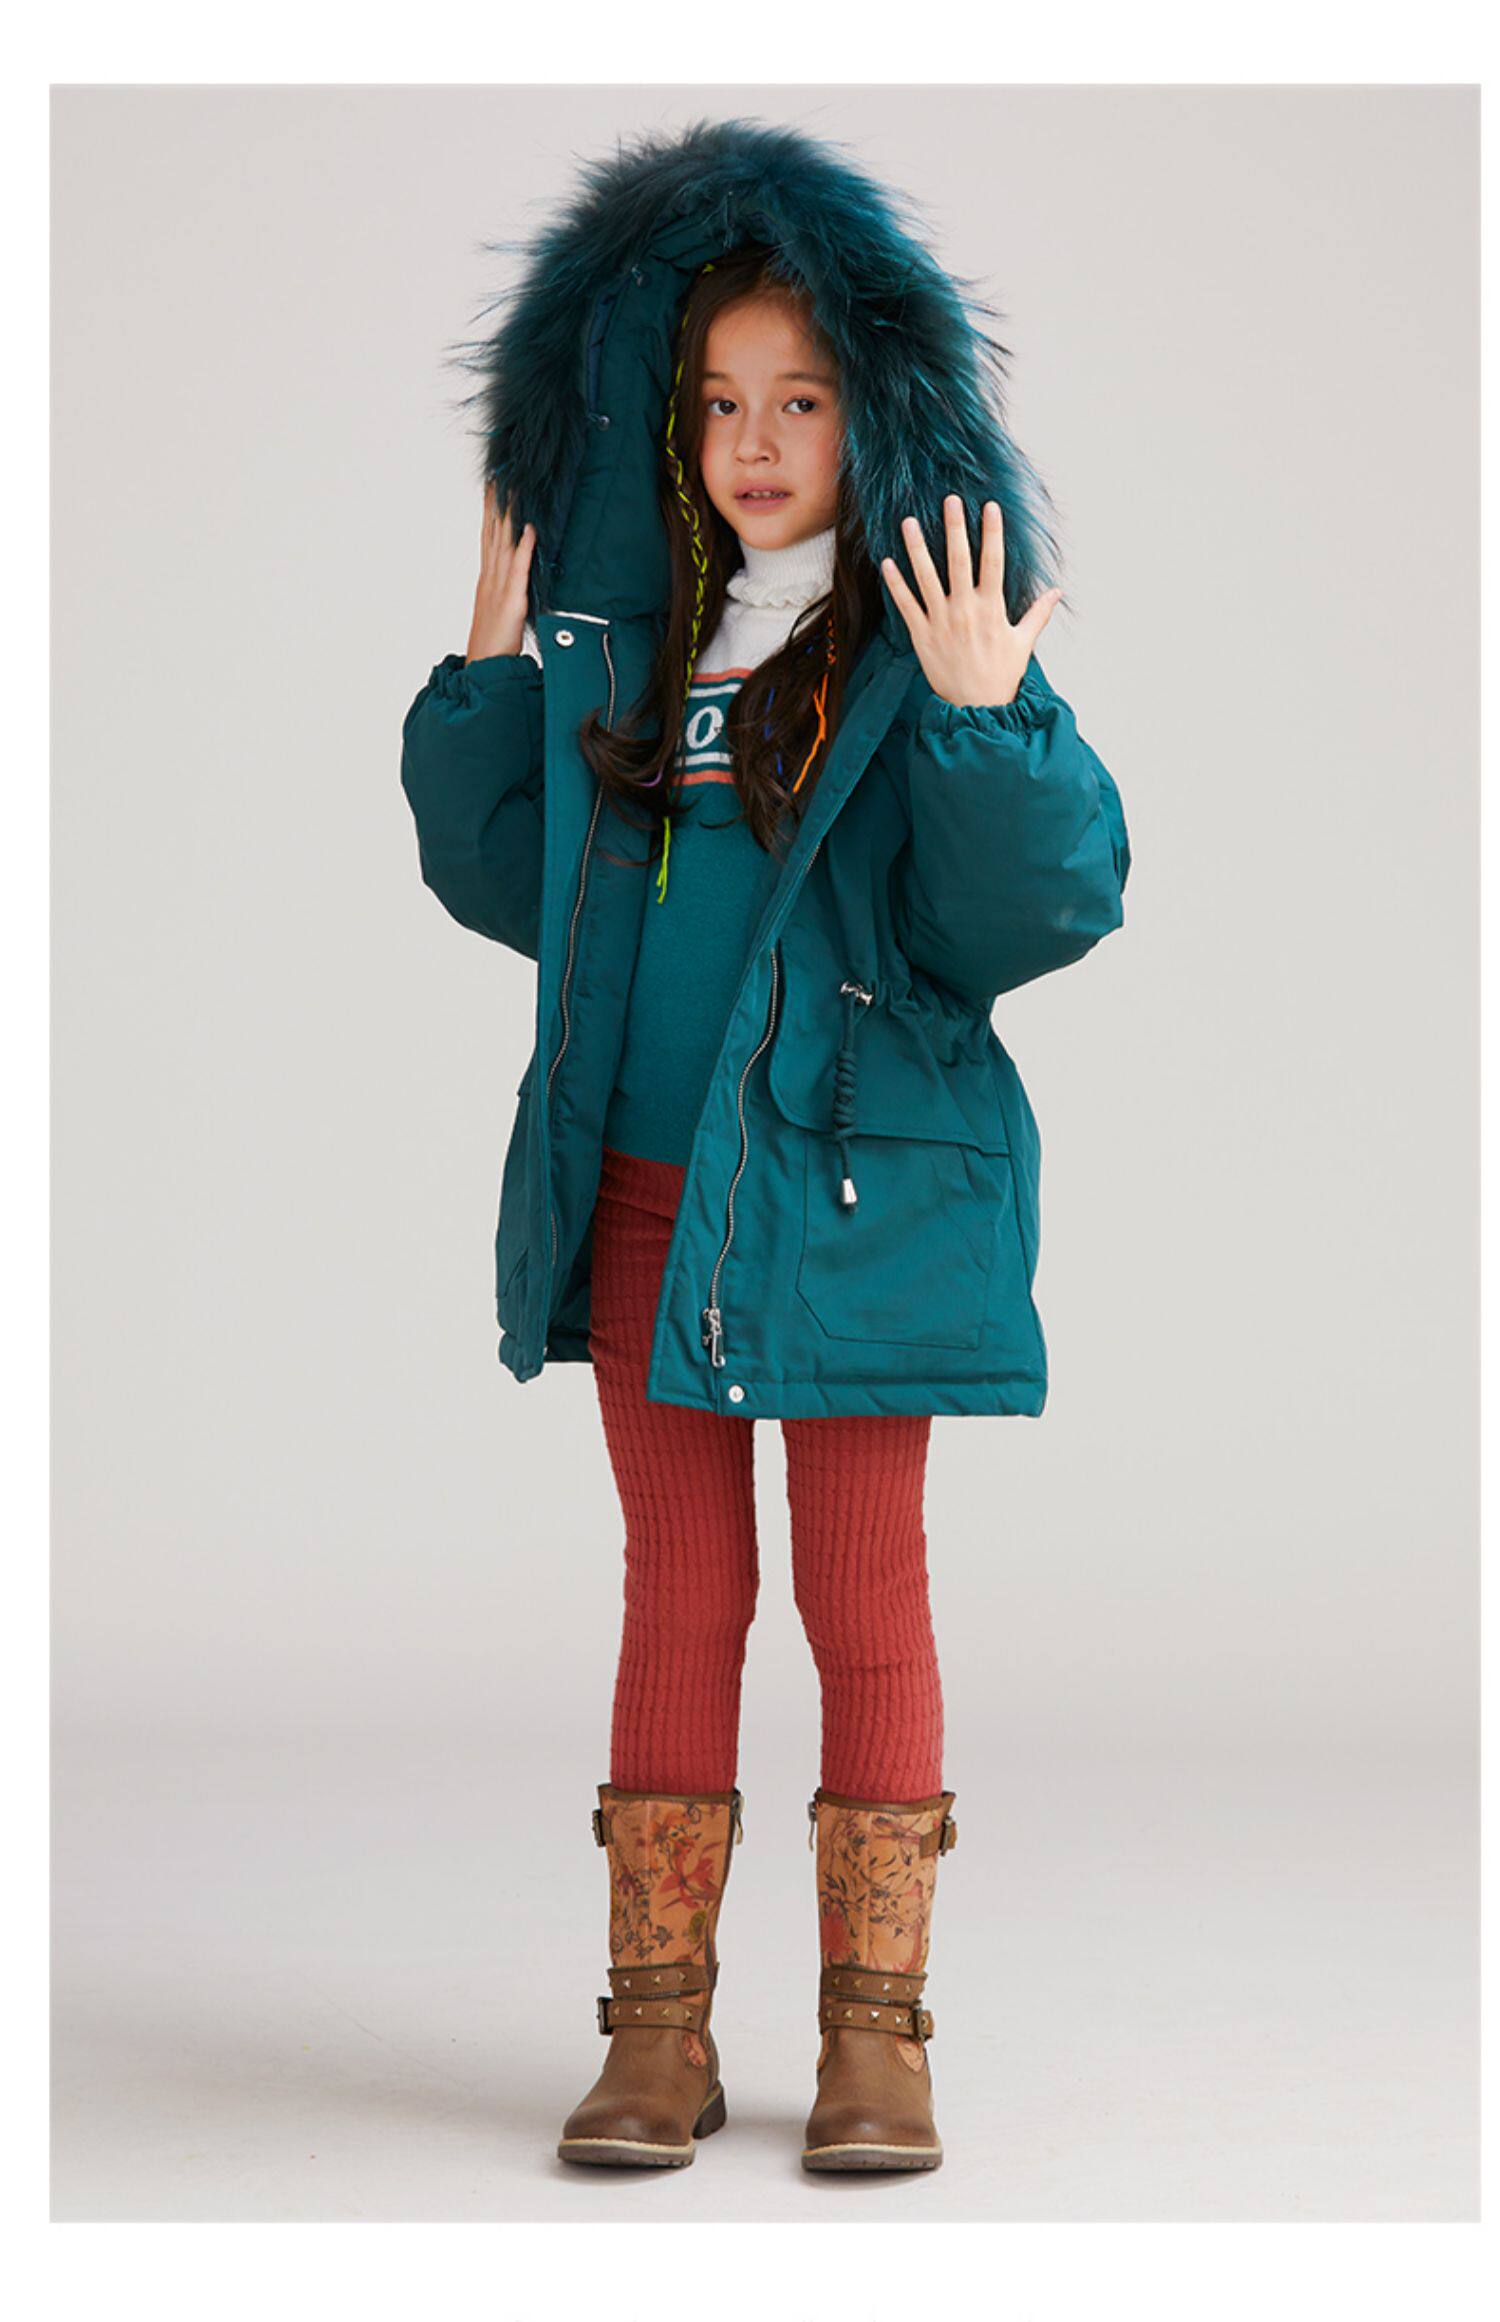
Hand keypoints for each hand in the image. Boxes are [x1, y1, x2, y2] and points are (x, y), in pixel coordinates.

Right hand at [465, 480, 535, 662]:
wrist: (484, 668)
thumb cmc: (494, 643)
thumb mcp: (498, 610)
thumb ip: (506, 590)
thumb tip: (515, 577)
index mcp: (487, 579)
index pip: (488, 537)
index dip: (490, 510)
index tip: (492, 486)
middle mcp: (490, 578)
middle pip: (492, 533)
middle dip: (496, 503)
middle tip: (500, 475)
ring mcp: (499, 588)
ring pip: (503, 544)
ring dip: (509, 516)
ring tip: (514, 490)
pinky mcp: (512, 601)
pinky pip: (519, 569)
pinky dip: (525, 547)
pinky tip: (530, 528)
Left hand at [880, 494, 1062, 707]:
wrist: (977, 708)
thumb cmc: (1002, 676)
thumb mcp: (1023, 643)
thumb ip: (1038, 614)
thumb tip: (1057, 592)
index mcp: (992, 608)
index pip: (993, 561)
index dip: (992, 532)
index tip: (990, 506)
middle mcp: (965, 610)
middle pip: (959, 560)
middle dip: (955, 528)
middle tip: (950, 499)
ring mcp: (941, 621)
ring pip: (926, 577)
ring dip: (917, 548)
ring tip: (908, 521)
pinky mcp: (921, 636)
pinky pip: (905, 604)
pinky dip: (896, 584)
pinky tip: (887, 562)